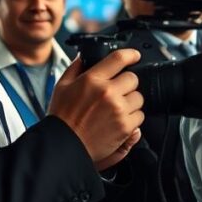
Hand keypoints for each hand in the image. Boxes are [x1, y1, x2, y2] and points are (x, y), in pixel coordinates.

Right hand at [48, 50, 145, 165]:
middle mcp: (107, 92)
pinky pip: (140, 116)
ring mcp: (118, 109)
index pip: (119, 58)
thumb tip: (84, 57)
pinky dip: (132, 119)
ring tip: (116, 109)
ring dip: (131, 102)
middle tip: (117, 93)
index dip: (131, 55)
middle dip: (127, 84)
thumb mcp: (61, 87)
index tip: (135, 56)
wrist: (64, 146)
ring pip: (138, 97)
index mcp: (92, 80)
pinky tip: (118, 121)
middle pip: (133, 78)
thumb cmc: (62, 118)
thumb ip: (75, 69)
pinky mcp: (125, 126)